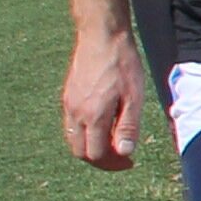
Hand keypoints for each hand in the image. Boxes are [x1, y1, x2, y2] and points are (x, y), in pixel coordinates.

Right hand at [59, 33, 133, 169]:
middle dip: (100, 160)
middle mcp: (75, 113)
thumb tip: (124, 153)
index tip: (130, 162)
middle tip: (121, 158)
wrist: (101, 37)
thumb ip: (127, 126)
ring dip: (91, 147)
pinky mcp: (67, 96)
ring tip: (113, 143)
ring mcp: (68, 104)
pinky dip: (84, 134)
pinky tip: (102, 126)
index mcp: (92, 115)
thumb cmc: (122, 64)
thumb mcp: (133, 96)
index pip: (96, 154)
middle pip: (80, 151)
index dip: (113, 164)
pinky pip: (71, 125)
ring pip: (73, 139)